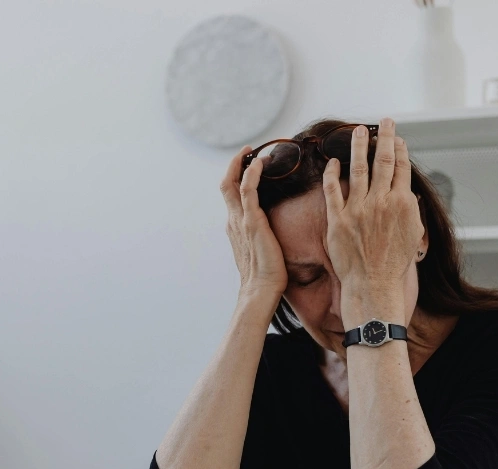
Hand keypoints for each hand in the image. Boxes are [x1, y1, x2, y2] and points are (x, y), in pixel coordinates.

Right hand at [220, 146, 286, 301]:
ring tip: (252, 152)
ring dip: (241, 164)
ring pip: (232, 183)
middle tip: (246, 150)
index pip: (231, 195)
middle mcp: (233, 220)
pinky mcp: (251, 222)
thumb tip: (271, 230)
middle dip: (233, 165)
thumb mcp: (261, 250)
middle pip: (226, 185)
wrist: (261, 289)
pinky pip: (248, 190)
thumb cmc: (266, 274)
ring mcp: (240, 220)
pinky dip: (251, 174)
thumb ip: (261, 236)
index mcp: (235, 226)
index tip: (248, 164)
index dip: (236, 177)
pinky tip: (259, 164)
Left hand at [322, 119, 423, 305]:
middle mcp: (381, 201)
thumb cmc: (393, 263)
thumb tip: (409, 194)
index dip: (400, 149)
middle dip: (384, 137)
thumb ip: (410, 210)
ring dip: (358, 147)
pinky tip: (331, 162)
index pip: (402, 167)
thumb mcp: (413, 234)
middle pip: (383, 160)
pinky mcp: (338, 219)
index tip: (397, 137)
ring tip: (357, 131)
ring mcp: (358, 209)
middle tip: (384, 122)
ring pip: (358, 168)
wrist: (373, 284)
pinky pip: (332, 190)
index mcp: (403, 203)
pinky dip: (331, 173)